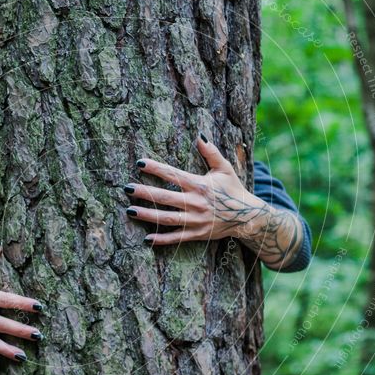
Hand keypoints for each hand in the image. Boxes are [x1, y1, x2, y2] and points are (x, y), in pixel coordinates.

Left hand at [125, 133, 303, 268]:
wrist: (248, 216)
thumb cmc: (234, 189)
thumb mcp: (225, 168)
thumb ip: (211, 152)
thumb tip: (199, 135)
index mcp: (200, 185)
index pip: (173, 175)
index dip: (155, 168)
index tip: (139, 163)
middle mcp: (196, 203)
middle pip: (166, 198)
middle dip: (145, 193)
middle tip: (127, 188)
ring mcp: (196, 220)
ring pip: (167, 218)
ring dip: (148, 215)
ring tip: (130, 211)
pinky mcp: (197, 234)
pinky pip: (177, 238)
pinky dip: (162, 239)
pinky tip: (147, 239)